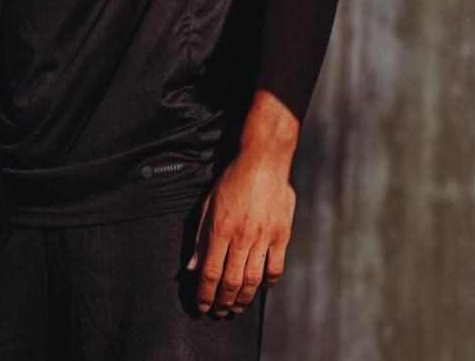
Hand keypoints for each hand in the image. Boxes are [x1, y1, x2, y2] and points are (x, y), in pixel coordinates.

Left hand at [188, 152, 295, 316]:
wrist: (263, 163)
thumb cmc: (232, 181)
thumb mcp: (208, 206)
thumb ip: (200, 239)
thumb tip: (192, 267)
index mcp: (220, 229)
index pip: (210, 272)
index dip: (205, 294)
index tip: (202, 306)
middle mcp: (242, 237)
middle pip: (231, 281)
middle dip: (222, 302)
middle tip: (218, 312)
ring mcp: (264, 238)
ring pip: (253, 280)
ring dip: (243, 298)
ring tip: (236, 307)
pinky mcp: (281, 236)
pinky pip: (275, 268)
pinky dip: (268, 283)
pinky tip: (260, 288)